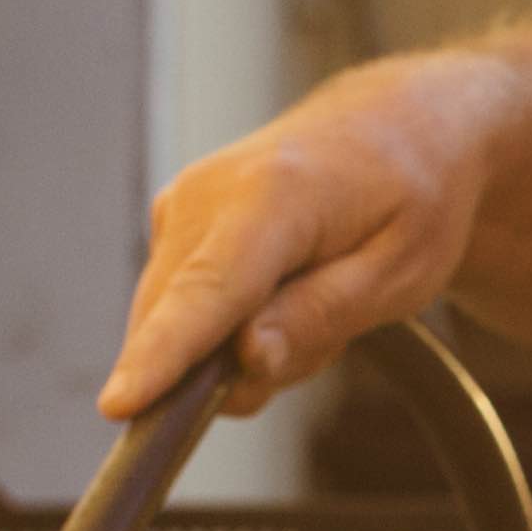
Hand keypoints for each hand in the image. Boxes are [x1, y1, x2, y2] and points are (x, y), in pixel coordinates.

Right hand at [102, 55, 513, 419]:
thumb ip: (320, 316)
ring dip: (237, 346)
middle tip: (327, 336)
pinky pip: (180, 306)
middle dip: (238, 367)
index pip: (208, 292)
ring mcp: (182, 203)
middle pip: (181, 322)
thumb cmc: (412, 197)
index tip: (119, 405)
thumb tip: (246, 359)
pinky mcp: (171, 218)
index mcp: (276, 197)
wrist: (397, 126)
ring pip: (176, 323)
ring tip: (312, 299)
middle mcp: (210, 193)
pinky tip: (281, 288)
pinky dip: (226, 322)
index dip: (162, 355)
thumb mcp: (400, 272)